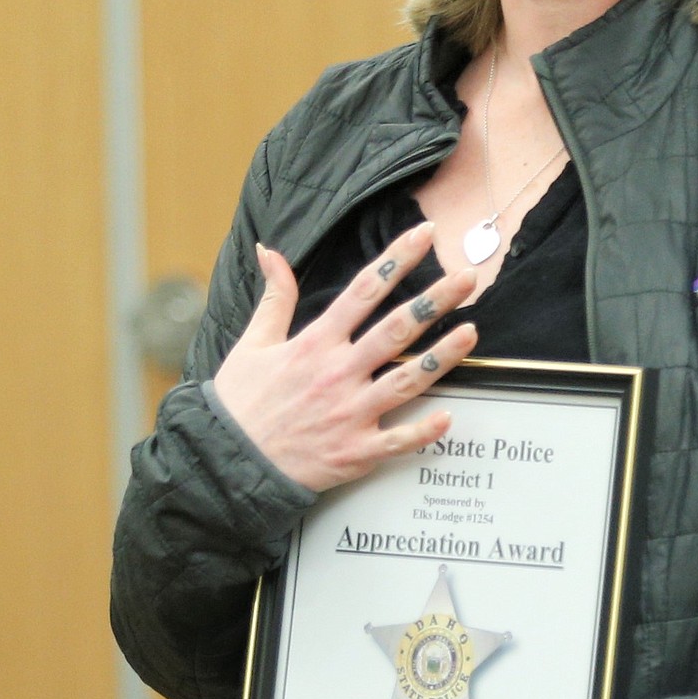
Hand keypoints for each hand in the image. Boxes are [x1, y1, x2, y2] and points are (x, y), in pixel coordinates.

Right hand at [213, 224, 477, 491]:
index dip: (397, 259)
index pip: (363, 291)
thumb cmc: (240, 403)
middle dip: (434, 301)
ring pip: (406, 380)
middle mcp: (337, 373)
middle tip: (469, 278)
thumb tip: (269, 251)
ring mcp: (349, 413)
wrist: (225, 463)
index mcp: (314, 343)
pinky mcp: (354, 451)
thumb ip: (274, 297)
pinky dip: (423, 432)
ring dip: (442, 356)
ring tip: (471, 332)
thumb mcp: (252, 343)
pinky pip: (396, 441)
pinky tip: (449, 418)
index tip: (424, 235)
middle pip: (395, 329)